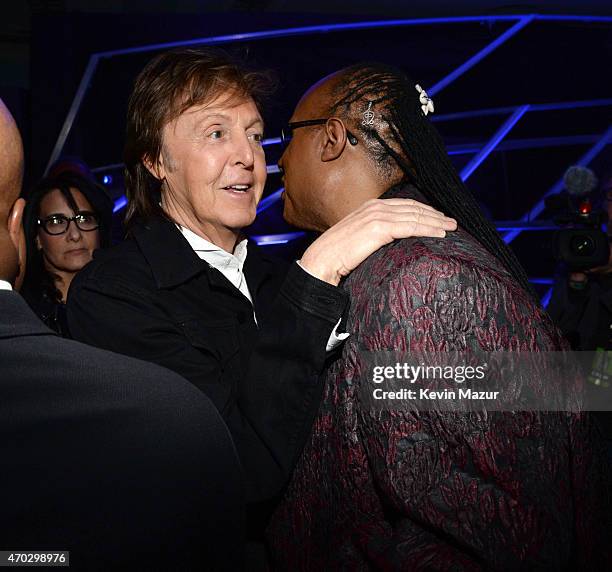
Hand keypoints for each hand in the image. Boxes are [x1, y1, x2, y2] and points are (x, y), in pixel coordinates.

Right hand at [300, 198, 457, 284]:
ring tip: (451, 228)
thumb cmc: (337, 255)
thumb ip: (373, 233)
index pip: (404, 204)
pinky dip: (428, 229)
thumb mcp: (357, 238)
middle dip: (435, 214)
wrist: (322, 261)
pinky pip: (411, 227)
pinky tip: (440, 234)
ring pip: (416, 216)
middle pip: (413, 207)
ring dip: (436, 221)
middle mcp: (375, 207)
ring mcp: (377, 216)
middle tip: (452, 222)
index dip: (423, 209)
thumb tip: (388, 240)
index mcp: (370, 206)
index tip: (438, 217)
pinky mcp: (379, 228)